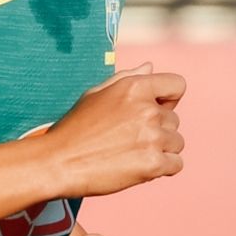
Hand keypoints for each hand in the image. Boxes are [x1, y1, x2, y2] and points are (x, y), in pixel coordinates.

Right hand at [45, 62, 185, 198]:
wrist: (58, 162)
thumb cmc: (74, 128)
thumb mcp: (96, 94)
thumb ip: (127, 78)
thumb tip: (150, 67)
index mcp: (135, 87)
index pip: (177, 85)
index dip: (169, 99)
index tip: (155, 110)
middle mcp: (148, 110)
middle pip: (174, 120)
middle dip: (158, 130)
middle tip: (129, 139)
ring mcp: (152, 137)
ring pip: (176, 143)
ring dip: (161, 150)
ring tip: (132, 154)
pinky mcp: (153, 164)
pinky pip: (176, 164)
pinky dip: (162, 168)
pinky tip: (140, 167)